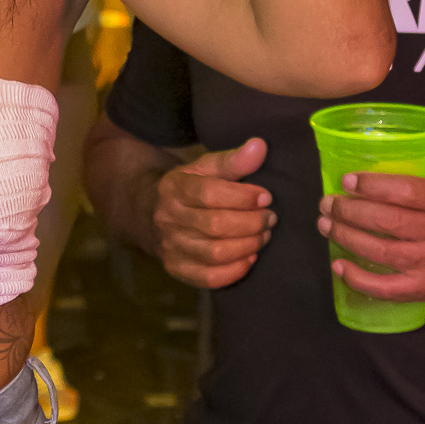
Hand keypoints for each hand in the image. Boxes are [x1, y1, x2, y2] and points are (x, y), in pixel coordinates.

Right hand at [153, 138, 274, 288]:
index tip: (266, 197)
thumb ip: (234, 160)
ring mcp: (170, 246)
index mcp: (174, 188)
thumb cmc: (192, 188)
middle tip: (270, 219)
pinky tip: (249, 258)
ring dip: (248, 246)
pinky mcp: (176, 268)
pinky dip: (235, 271)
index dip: (243, 197)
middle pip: (215, 226)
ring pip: (214, 253)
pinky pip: (208, 277)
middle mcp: (167, 218)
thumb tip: (260, 146)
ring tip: (263, 236)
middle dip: (251, 223)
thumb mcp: (207, 168)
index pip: (209, 194)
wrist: (154, 213)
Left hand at [320, 167, 424, 306]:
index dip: (372, 186)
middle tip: (328, 203)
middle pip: (385, 221)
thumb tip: (394, 169)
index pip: (406, 192)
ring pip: (379, 251)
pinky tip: (338, 265)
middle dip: (349, 211)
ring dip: (346, 237)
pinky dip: (357, 279)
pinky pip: (385, 288)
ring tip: (326, 225)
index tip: (348, 181)